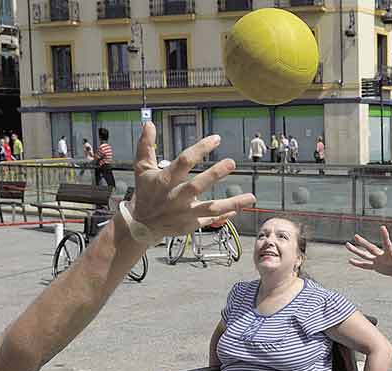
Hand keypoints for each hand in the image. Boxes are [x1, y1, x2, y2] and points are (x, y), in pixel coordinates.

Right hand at [128, 123, 255, 238]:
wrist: (141, 224)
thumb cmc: (145, 193)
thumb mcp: (142, 169)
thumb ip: (146, 146)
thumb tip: (148, 124)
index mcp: (165, 180)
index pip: (183, 162)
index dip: (200, 149)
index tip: (216, 139)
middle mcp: (176, 197)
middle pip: (197, 186)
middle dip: (215, 174)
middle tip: (232, 163)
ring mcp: (184, 213)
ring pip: (210, 208)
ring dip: (232, 203)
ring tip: (251, 197)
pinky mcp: (190, 225)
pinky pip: (211, 220)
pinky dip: (225, 215)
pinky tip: (238, 208)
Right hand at [345, 226, 391, 280]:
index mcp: (391, 254)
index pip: (387, 243)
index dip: (384, 236)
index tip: (382, 227)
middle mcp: (382, 255)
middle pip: (370, 248)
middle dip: (363, 242)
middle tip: (355, 235)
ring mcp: (378, 261)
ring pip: (364, 255)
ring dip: (356, 250)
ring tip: (347, 244)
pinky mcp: (377, 267)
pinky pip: (365, 265)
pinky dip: (358, 264)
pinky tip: (350, 261)